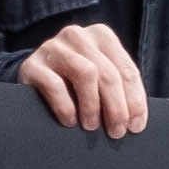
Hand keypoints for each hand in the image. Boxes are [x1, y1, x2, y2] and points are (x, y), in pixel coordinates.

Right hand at [18, 22, 148, 137]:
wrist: (33, 75)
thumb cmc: (73, 80)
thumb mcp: (99, 76)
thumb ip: (118, 87)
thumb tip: (134, 120)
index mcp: (102, 36)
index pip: (126, 70)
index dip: (135, 100)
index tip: (135, 126)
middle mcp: (78, 36)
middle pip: (107, 73)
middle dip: (116, 107)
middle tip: (116, 132)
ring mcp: (54, 47)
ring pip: (85, 73)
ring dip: (92, 105)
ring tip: (92, 126)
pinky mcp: (32, 64)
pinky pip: (55, 85)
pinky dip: (66, 106)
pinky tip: (70, 120)